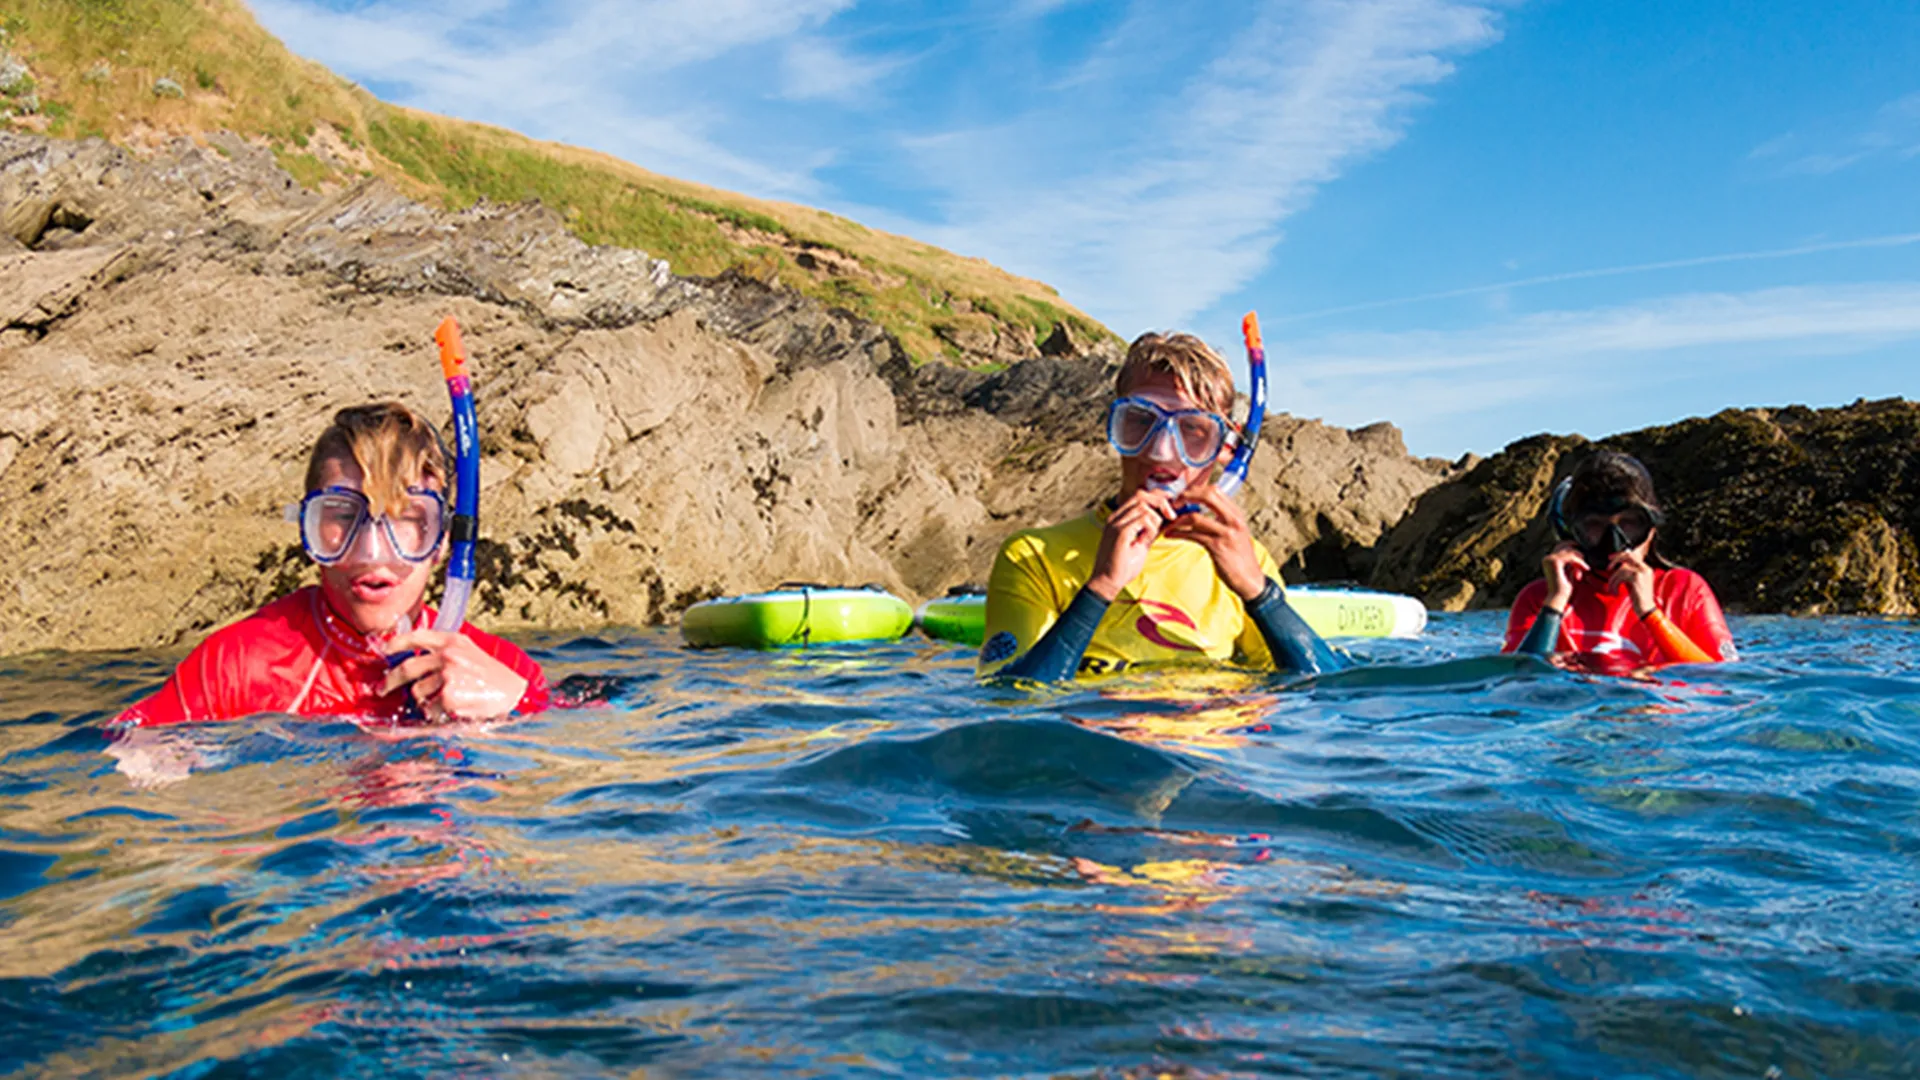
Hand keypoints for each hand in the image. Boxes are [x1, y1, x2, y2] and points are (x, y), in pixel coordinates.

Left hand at [382, 629, 528, 721]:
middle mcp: (447, 655)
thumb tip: (413, 661)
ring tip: (440, 701)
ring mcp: (447, 676)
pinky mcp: (448, 696)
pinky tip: (450, 709)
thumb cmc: (492, 675)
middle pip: (407, 667)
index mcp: (452, 641)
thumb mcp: (470, 651)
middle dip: (390, 680)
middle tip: (382, 688)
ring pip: (417, 692)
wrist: (513, 691)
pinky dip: (434, 712)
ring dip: (423, 700)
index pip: (416, 637)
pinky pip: (428, 708)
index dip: (396, 643)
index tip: (384, 650)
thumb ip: (444, 651)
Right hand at [1086, 488, 1177, 599]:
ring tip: (1149, 538)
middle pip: (1142, 495)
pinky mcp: (1120, 532)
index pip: (1139, 496)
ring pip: (1144, 507)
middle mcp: (1115, 517)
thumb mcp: (1141, 544)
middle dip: (1160, 502)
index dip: (1156, 498)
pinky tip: (1145, 541)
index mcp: (1118, 518)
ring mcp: (1116, 523)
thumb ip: (1149, 530)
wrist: (1107, 582)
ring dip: (1155, 521)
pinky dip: (1150, 529)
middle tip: (1171, 516)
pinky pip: (1143, 519)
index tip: (1169, 510)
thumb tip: (1164, 520)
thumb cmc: (1122, 567)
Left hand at [1161, 485, 1266, 600]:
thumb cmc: (1239, 556)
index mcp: (1236, 514)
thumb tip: (1201, 509)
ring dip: (1177, 520)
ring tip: (1168, 525)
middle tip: (1174, 504)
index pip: (1215, 490)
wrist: (1249, 578)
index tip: (1183, 497)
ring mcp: (1225, 533)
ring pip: (1196, 517)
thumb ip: (1222, 519)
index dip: (1195, 490)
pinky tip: (1170, 535)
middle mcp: (1233, 520)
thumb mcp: (1235, 532)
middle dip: (1186, 496)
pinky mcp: (1217, 547)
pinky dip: (1178, 533)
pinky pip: (1192, 535)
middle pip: (1207, 495)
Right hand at [1541, 542, 1588, 609]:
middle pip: (1564, 546)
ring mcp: (1550, 559)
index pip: (1560, 547)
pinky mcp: (1555, 562)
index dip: (1572, 549)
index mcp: (1548, 561)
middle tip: (1584, 558)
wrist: (1558, 599)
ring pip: (1570, 552)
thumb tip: (1579, 554)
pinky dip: (1580, 563)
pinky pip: (1572, 558)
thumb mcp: (1568, 573)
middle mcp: (1547, 559)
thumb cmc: (1563, 590)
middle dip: (1576, 551)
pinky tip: (1585, 569)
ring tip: (1585, 568)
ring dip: (1580, 560)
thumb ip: (1571, 564)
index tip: (1582, 556)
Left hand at [1606, 548, 1657, 616]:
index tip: (1610, 558)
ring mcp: (1642, 573)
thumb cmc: (1638, 597)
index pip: (1632, 555)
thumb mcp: (1632, 581)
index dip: (1619, 555)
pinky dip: (1615, 584)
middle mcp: (1645, 568)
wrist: (1645, 608)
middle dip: (1615, 561)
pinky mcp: (1637, 579)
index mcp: (1646, 568)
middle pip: (1628, 556)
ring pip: (1621, 569)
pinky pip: (1621, 577)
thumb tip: (1615, 566)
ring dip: (1613, 579)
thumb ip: (1626, 572)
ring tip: (1612, 588)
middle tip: (1608, 569)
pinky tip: (1615, 592)